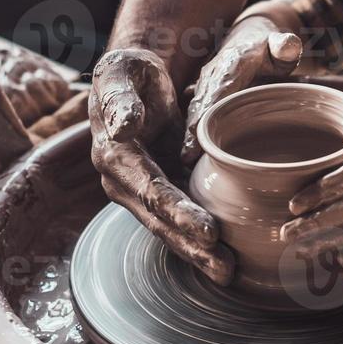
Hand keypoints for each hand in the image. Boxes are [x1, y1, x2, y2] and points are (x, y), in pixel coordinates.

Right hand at [89, 48, 232, 284]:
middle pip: (160, 219)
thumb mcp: (121, 72)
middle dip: (191, 245)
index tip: (208, 230)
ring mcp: (141, 191)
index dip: (177, 212)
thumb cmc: (129, 71)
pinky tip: (224, 256)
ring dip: (197, 252)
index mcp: (114, 156)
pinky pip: (178, 220)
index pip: (150, 189)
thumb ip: (119, 99)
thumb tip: (123, 128)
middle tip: (224, 266)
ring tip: (228, 273)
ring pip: (169, 227)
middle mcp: (124, 182)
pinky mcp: (159, 191)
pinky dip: (198, 239)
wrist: (134, 79)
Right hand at [181, 15, 302, 164]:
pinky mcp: (207, 93)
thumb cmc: (271, 47)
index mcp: (233, 63)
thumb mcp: (282, 44)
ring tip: (187, 159)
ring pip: (197, 110)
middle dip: (193, 130)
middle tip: (188, 157)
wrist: (252, 37)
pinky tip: (192, 151)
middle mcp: (215, 74)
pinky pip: (198, 111)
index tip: (198, 130)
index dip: (208, 109)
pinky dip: (194, 129)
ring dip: (190, 134)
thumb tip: (288, 45)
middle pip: (202, 104)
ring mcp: (208, 84)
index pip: (219, 89)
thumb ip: (286, 45)